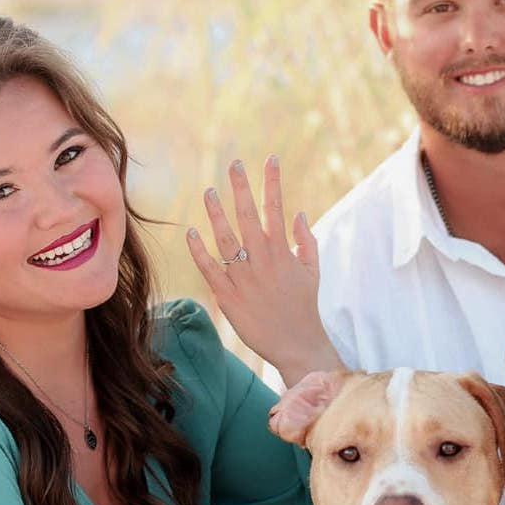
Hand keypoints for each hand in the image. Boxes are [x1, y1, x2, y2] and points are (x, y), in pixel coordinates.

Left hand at [186, 155, 339, 382]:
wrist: (297, 345)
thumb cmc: (305, 307)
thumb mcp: (313, 271)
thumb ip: (306, 240)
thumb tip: (298, 213)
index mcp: (283, 251)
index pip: (275, 208)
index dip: (272, 182)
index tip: (270, 159)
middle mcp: (262, 260)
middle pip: (248, 215)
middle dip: (241, 187)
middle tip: (234, 164)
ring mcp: (244, 277)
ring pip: (226, 238)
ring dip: (216, 213)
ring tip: (208, 191)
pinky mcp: (228, 296)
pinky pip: (210, 269)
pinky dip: (199, 251)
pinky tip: (191, 232)